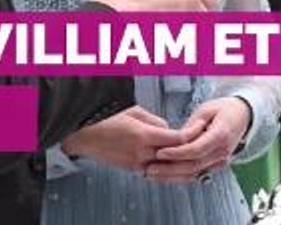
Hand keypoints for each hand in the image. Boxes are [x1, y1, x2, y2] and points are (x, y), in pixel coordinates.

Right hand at [60, 106, 199, 171]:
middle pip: (176, 154)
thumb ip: (154, 120)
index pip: (178, 139)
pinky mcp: (131, 169)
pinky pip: (154, 169)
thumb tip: (168, 128)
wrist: (81, 135)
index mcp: (143, 135)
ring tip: (188, 149)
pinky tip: (169, 157)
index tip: (200, 127)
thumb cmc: (103, 119)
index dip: (193, 133)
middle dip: (189, 147)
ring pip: (166, 165)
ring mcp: (136, 164)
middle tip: (199, 138)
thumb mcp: (132, 110)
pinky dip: (164, 164)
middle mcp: (141, 153)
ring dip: (177, 158)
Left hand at [145, 97, 251, 182]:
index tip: (159, 153)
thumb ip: (191, 126)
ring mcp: (221, 161)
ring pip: (194, 174)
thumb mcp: (206, 110)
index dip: (176, 153)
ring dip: (172, 176)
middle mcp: (222, 152)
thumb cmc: (224, 109)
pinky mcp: (217, 166)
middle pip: (193, 165)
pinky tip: (165, 175)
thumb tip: (176, 139)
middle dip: (169, 169)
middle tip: (150, 168)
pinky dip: (180, 176)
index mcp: (221, 135)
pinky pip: (197, 174)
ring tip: (153, 174)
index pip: (196, 149)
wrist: (243, 116)